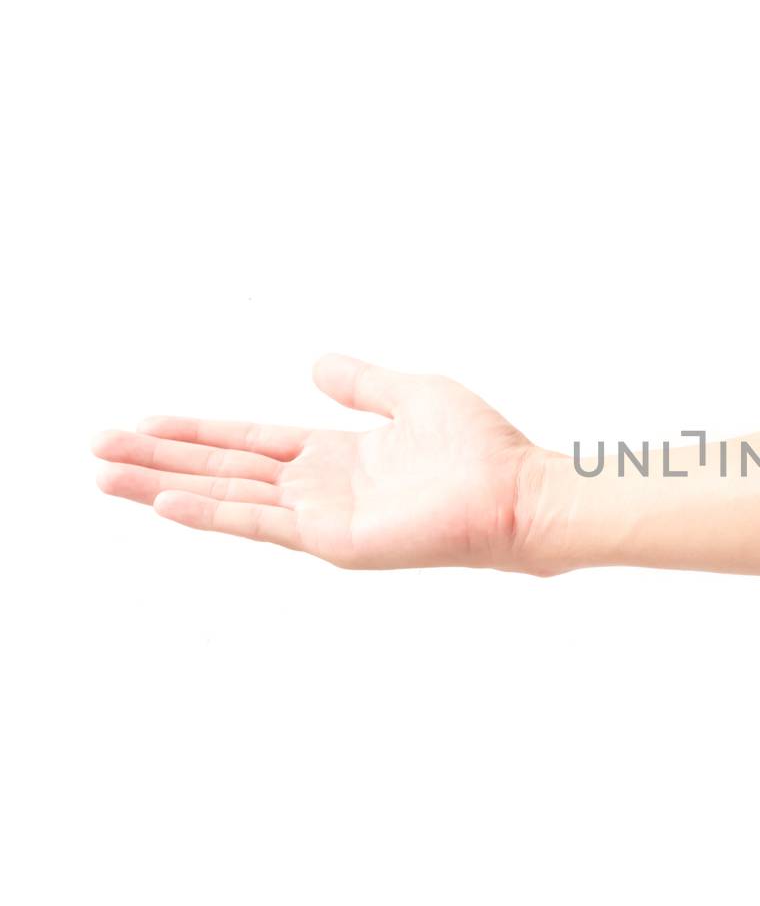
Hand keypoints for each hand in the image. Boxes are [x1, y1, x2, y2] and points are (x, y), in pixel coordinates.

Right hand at [92, 355, 559, 572]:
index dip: (195, 432)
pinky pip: (263, 524)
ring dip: (164, 487)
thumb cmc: (481, 448)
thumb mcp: (412, 395)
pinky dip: (212, 513)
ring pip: (227, 498)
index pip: (248, 442)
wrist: (518, 492)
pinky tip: (166, 502)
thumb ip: (361, 383)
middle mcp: (321, 488)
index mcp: (336, 456)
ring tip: (105, 476)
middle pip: (222, 471)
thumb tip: (315, 364)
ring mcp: (324, 517)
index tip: (142, 421)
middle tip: (95, 449)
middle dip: (159, 460)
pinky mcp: (336, 540)